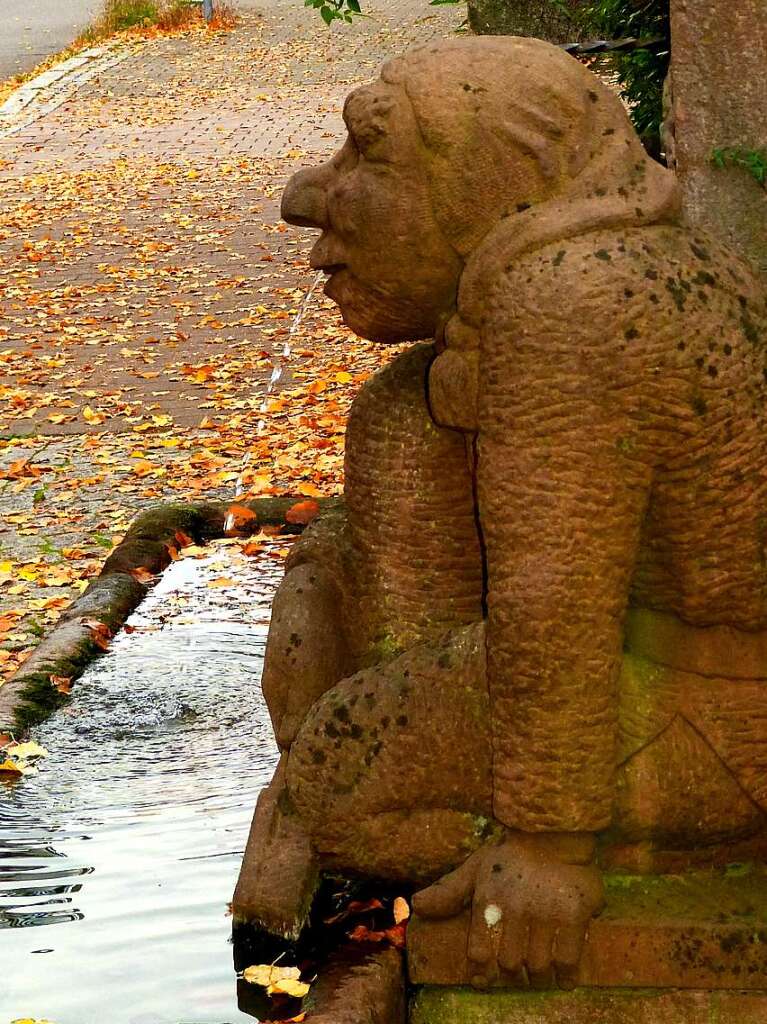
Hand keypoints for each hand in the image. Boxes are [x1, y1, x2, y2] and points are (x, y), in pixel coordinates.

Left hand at [412, 831, 603, 988]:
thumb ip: (449, 891)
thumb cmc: (511, 854)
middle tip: (519, 973)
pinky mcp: (574, 915)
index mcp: (487, 898)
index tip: (486, 978)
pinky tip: (564, 977)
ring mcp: (545, 912)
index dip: (482, 971)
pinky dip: (566, 975)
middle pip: (509, 964)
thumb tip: (417, 905)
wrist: (556, 835)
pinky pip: (568, 960)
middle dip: (513, 974)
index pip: (479, 953)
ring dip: (538, 977)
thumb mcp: (476, 868)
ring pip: (538, 966)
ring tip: (540, 975)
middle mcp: (514, 907)